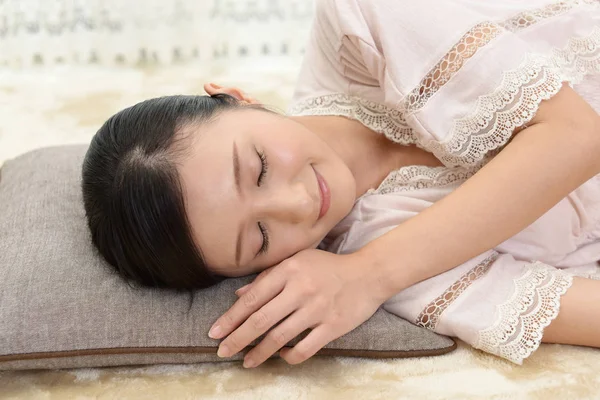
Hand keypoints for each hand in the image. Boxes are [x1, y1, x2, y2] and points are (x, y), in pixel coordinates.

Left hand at [207, 248, 385, 367]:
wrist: (368, 274)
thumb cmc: (328, 267)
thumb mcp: (297, 261)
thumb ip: (268, 277)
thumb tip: (239, 295)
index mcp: (289, 270)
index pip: (252, 298)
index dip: (230, 318)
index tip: (215, 332)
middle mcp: (300, 289)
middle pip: (260, 321)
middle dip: (237, 339)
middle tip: (221, 351)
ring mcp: (317, 309)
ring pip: (279, 337)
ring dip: (259, 353)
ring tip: (246, 362)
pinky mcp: (332, 326)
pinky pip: (305, 348)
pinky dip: (289, 356)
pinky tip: (282, 356)